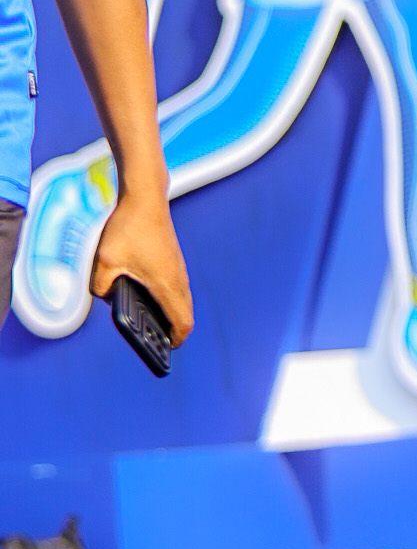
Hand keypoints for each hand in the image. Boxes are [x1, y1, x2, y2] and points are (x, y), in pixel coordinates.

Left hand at [92, 180, 192, 344]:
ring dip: (170, 313)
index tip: (164, 350)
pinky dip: (167, 299)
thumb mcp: (105, 262)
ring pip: (181, 300)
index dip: (175, 340)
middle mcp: (178, 279)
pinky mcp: (173, 260)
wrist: (145, 197)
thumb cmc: (129, 229)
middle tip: (153, 342)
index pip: (182, 322)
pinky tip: (147, 298)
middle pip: (184, 314)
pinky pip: (175, 287)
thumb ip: (100, 287)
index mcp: (167, 285)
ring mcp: (178, 268)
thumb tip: (105, 297)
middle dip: (171, 330)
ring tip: (149, 324)